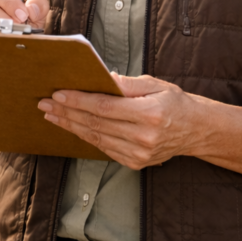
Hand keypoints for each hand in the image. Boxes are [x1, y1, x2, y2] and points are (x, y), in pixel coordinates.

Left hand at [37, 74, 203, 169]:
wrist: (195, 130)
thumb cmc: (175, 102)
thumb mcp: (155, 84)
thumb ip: (128, 84)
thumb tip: (102, 78)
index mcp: (149, 114)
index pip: (105, 107)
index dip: (79, 101)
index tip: (59, 93)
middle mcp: (143, 137)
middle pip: (96, 124)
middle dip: (67, 112)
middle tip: (45, 103)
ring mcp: (138, 154)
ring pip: (96, 138)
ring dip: (71, 126)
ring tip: (52, 115)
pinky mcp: (135, 163)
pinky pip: (104, 148)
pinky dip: (86, 137)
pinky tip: (73, 127)